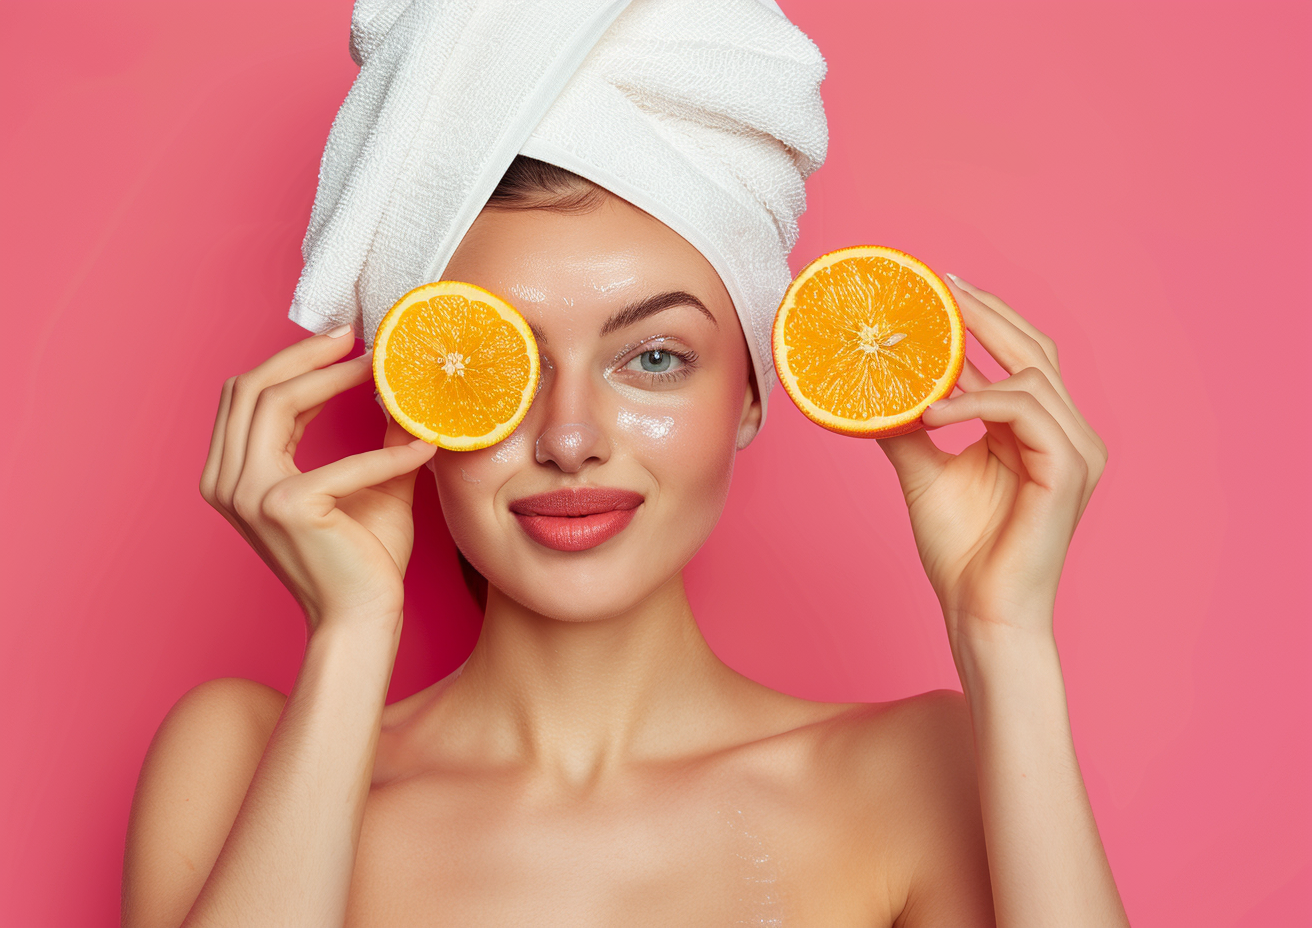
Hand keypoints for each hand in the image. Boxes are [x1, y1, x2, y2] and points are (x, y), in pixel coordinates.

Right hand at [199, 327, 436, 631]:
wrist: (362, 621)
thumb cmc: (363, 559)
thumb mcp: (368, 484)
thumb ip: (377, 438)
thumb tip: (404, 391)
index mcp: (232, 475)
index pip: (246, 396)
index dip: (293, 360)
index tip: (343, 340)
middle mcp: (227, 483)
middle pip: (251, 389)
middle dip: (305, 354)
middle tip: (358, 337)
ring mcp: (249, 495)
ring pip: (277, 404)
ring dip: (333, 379)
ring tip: (383, 370)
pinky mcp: (286, 508)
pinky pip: (343, 461)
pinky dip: (389, 455)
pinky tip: (427, 449)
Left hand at [877, 276, 1106, 649]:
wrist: (980, 610)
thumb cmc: (962, 552)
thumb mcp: (925, 473)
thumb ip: (909, 428)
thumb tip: (873, 394)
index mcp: (1039, 432)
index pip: (1022, 356)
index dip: (987, 318)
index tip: (943, 289)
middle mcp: (1067, 434)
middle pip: (1035, 349)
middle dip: (986, 313)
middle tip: (941, 288)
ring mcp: (1075, 450)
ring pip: (1031, 374)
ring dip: (972, 357)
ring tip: (920, 357)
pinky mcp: (1068, 469)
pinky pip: (1023, 410)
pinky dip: (977, 401)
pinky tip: (934, 410)